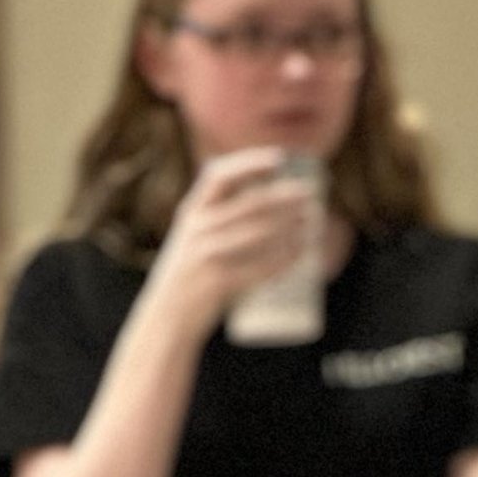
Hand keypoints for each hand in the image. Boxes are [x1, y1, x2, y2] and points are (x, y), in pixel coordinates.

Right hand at [149, 149, 315, 329]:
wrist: (166, 317)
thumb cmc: (188, 274)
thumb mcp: (192, 236)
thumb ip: (217, 216)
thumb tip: (265, 199)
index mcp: (191, 211)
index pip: (220, 175)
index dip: (250, 163)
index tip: (279, 159)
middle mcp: (197, 228)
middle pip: (247, 204)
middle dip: (283, 197)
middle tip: (309, 194)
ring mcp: (205, 256)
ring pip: (256, 234)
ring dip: (288, 226)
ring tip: (310, 222)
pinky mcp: (216, 283)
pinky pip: (257, 268)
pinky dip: (282, 260)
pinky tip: (300, 254)